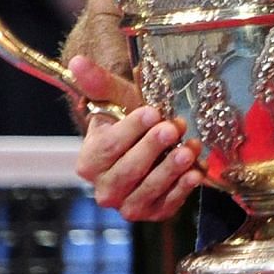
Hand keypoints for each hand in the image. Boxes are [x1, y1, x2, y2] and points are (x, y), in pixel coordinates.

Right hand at [70, 54, 200, 220]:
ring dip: (169, 170)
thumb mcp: (119, 99)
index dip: (130, 130)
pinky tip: (196, 172)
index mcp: (89, 161)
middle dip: (151, 149)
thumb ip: (98, 82)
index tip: (152, 112)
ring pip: (146, 192)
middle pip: (126, 172)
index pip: (107, 147)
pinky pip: (166, 206)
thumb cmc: (133, 119)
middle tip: (172, 128)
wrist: (152, 141)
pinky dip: (182, 190)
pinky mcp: (154, 213)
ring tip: (189, 148)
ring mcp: (128, 204)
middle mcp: (104, 188)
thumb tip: (76, 61)